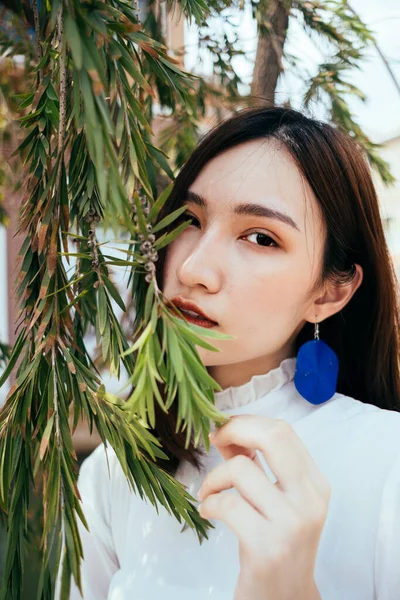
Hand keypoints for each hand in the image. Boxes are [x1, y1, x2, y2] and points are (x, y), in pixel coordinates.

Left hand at [197, 415, 329, 599]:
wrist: (285, 599)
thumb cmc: (276, 543)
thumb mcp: (276, 500)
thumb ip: (256, 465)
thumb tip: (226, 431)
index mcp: (315, 484)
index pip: (283, 431)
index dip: (247, 422)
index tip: (225, 430)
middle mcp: (310, 500)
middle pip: (272, 436)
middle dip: (234, 429)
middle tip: (213, 441)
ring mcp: (291, 523)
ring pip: (241, 469)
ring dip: (213, 478)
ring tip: (209, 493)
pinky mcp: (267, 547)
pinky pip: (227, 504)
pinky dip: (209, 503)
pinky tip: (210, 512)